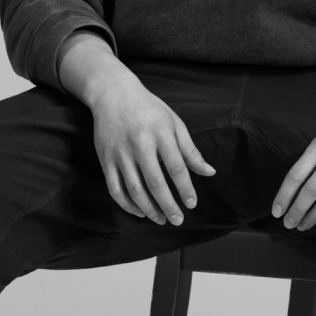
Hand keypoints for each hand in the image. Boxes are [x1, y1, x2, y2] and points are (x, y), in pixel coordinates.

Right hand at [86, 69, 217, 226]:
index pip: (176, 167)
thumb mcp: (174, 123)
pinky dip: (127, 205)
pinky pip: (115, 189)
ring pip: (134, 190)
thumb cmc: (150, 109)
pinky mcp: (106, 161)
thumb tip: (209, 172)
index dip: (185, 188)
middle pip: (155, 182)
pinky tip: (140, 212)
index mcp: (161, 133)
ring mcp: (120, 154)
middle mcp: (140, 145)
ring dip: (149, 209)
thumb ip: (190, 150)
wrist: (114, 95)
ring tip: (162, 219)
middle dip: (168, 204)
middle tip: (178, 221)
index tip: (192, 204)